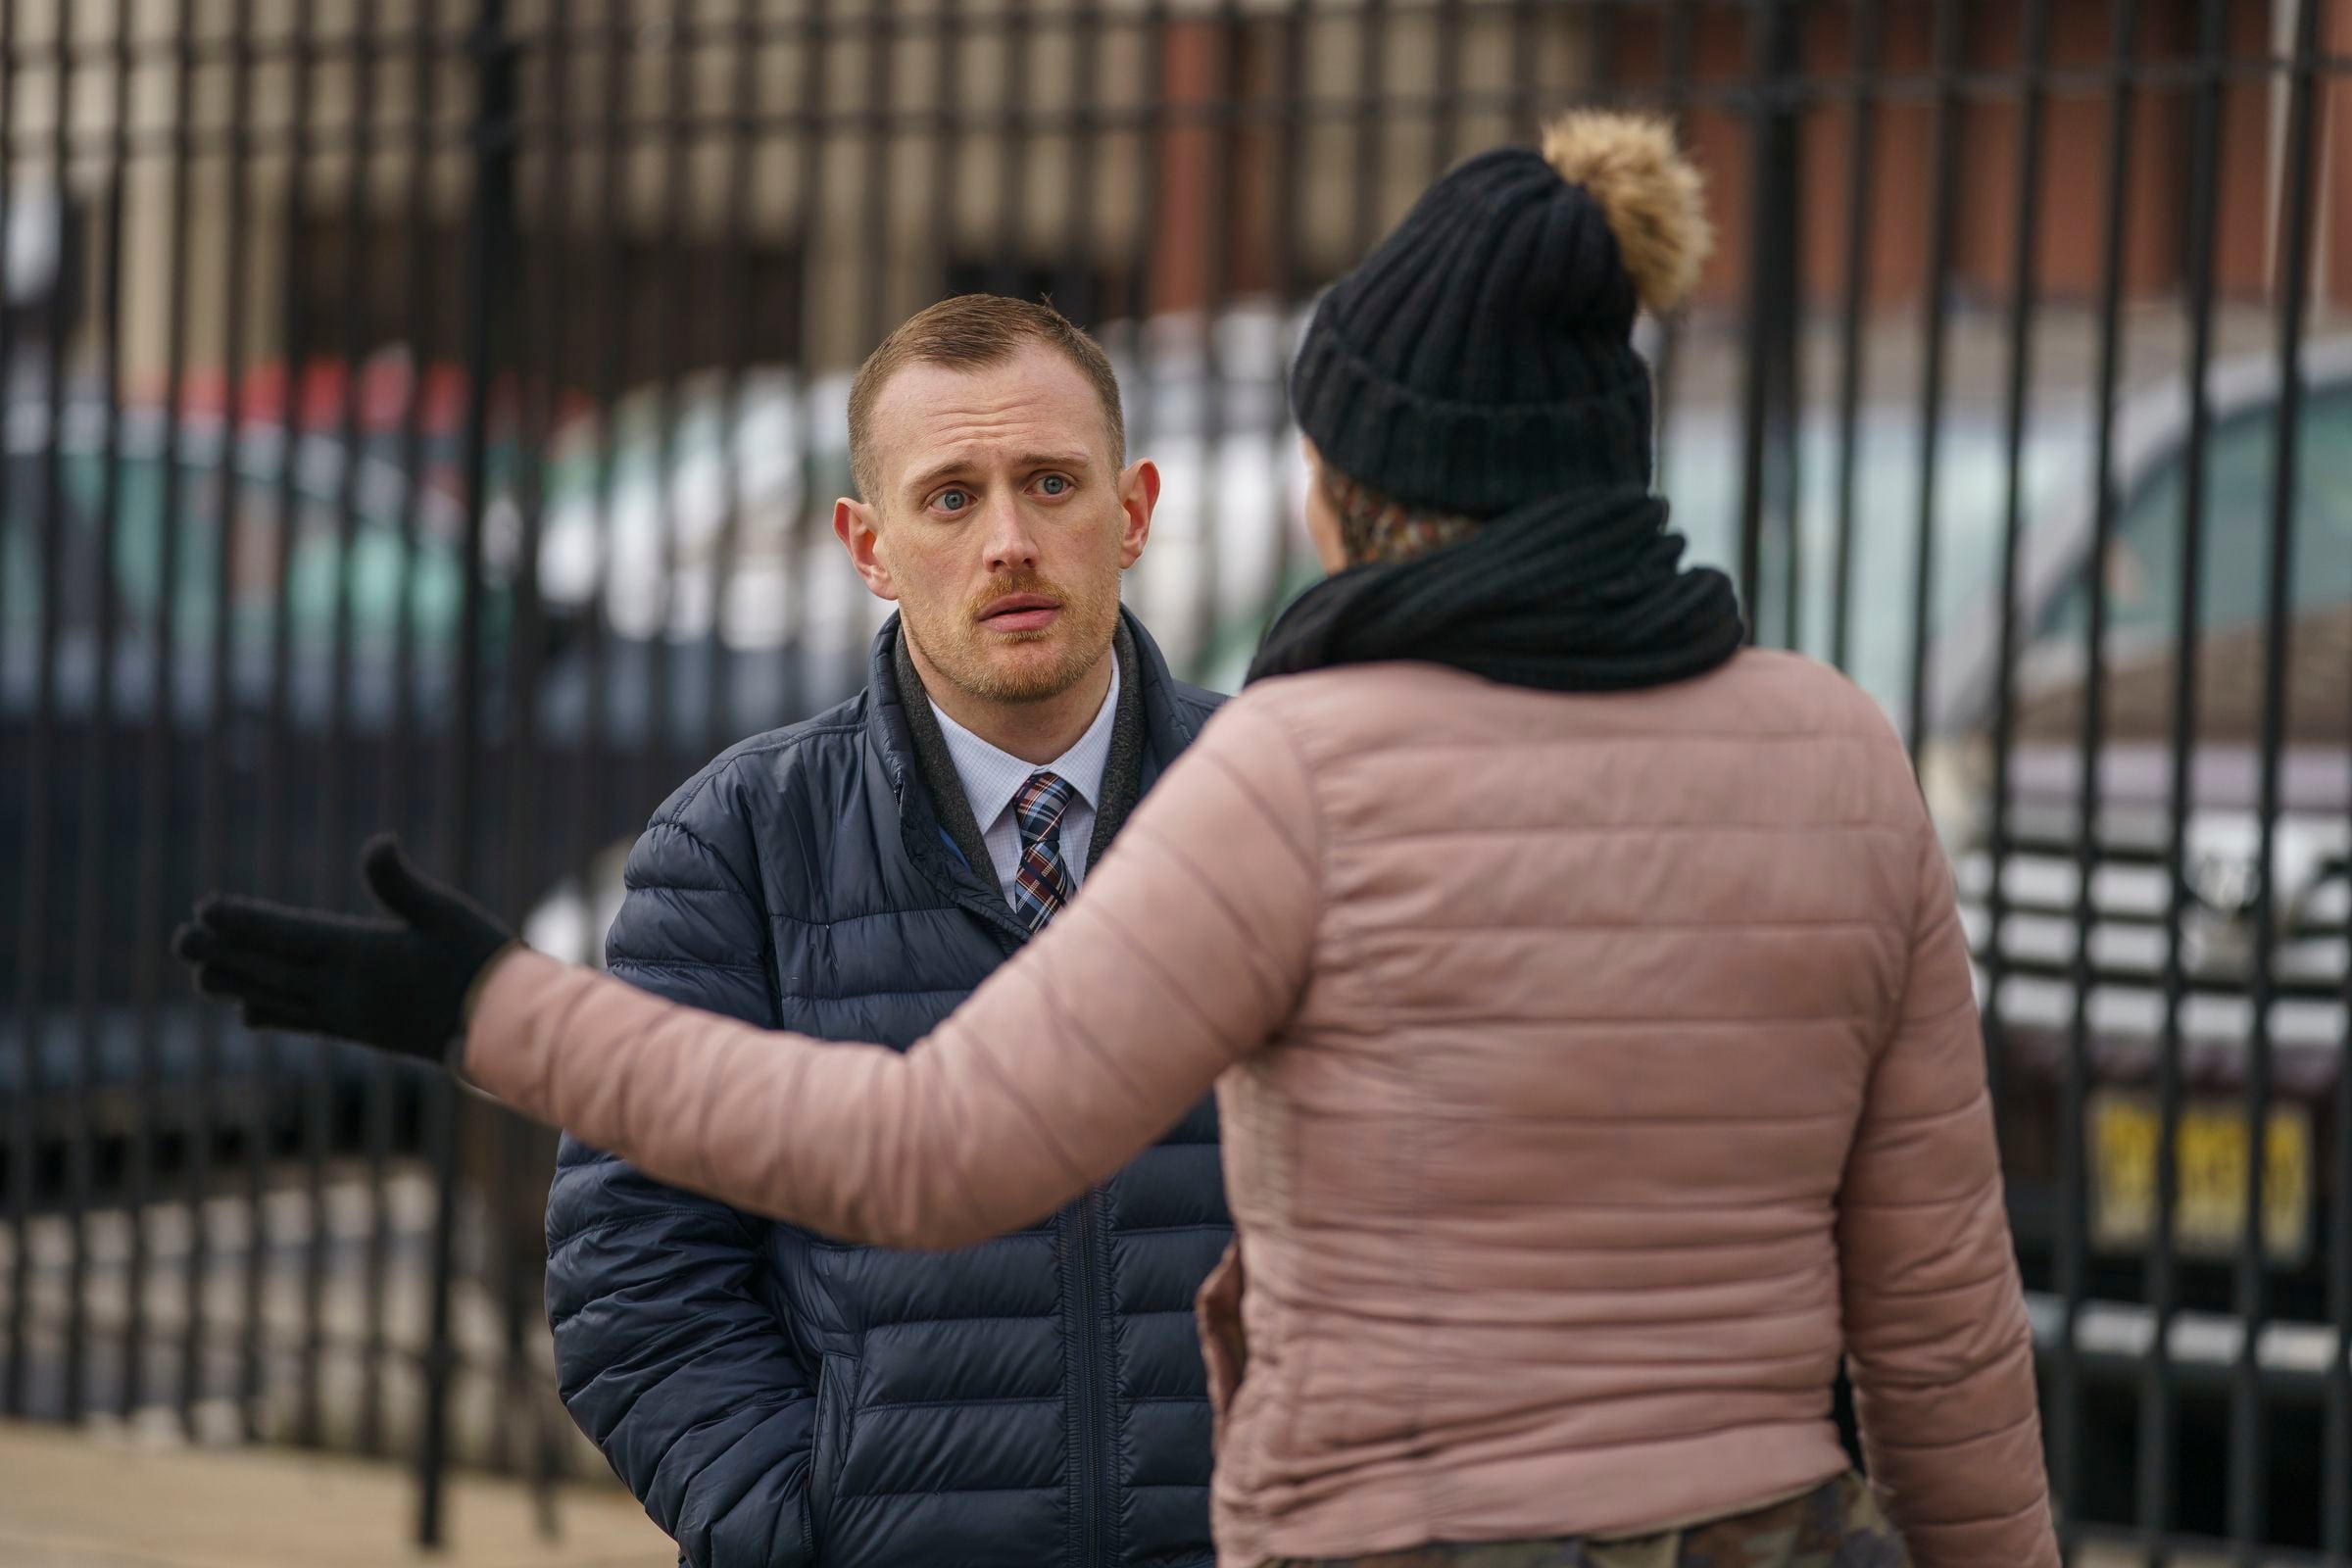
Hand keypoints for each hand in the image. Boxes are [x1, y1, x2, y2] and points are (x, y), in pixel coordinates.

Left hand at [173, 834, 517, 1062]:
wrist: (503, 1030)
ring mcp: (350, 1015)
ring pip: (280, 999)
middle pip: (272, 970)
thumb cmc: (480, 963)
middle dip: (225, 954)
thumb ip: (403, 883)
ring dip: (239, 984)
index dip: (245, 922)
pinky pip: (303, 1021)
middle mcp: (345, 990)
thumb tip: (377, 842)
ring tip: (202, 977)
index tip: (205, 910)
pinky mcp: (361, 1030)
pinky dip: (270, 1013)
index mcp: (362, 955)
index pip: (290, 935)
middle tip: (181, 943)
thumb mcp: (447, 913)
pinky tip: (249, 1013)